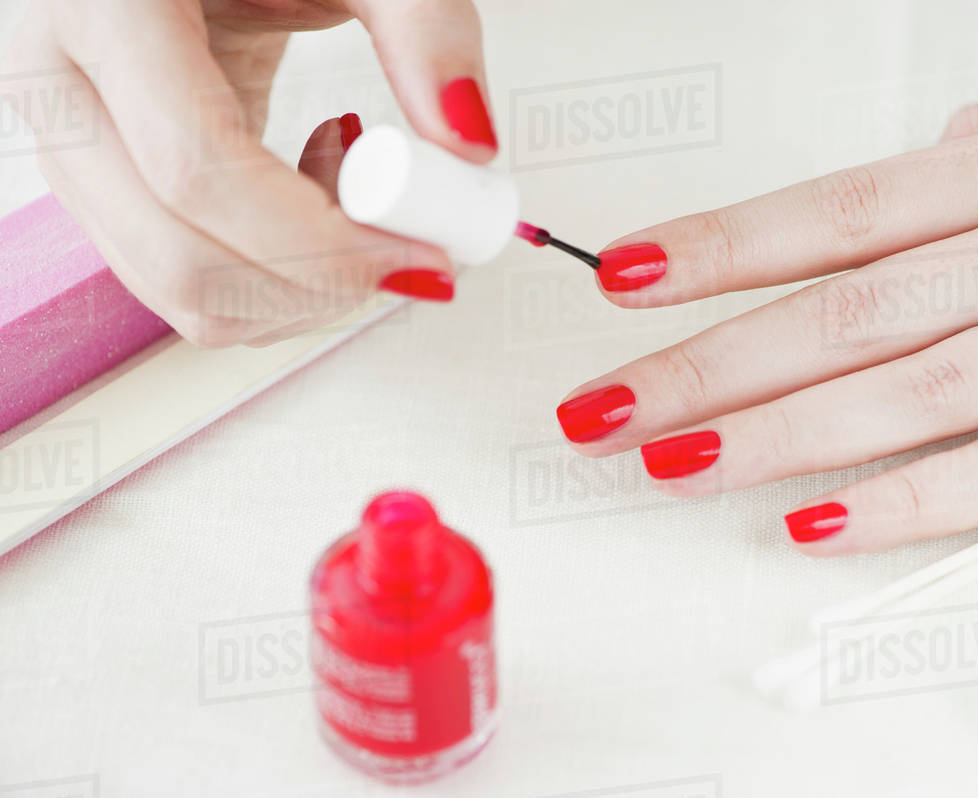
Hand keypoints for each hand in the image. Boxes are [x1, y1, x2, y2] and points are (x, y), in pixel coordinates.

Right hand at [1, 0, 496, 345]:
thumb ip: (424, 25)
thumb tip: (472, 147)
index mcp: (97, 7)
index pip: (200, 171)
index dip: (323, 239)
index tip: (424, 251)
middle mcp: (57, 89)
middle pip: (185, 259)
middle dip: (322, 283)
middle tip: (414, 249)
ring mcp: (69, 150)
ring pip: (183, 293)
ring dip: (301, 286)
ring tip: (356, 187)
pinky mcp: (102, 190)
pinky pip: (187, 280)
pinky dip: (276, 274)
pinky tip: (312, 189)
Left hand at [557, 105, 977, 553]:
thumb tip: (888, 180)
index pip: (834, 211)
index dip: (721, 248)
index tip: (626, 279)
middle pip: (844, 312)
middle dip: (710, 365)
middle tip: (609, 406)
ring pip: (906, 393)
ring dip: (777, 436)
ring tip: (676, 464)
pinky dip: (905, 500)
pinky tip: (813, 522)